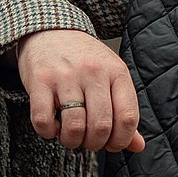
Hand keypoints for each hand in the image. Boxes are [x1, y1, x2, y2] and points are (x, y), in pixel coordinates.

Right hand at [16, 29, 144, 151]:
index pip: (127, 117)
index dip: (121, 140)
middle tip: (88, 142)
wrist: (51, 30)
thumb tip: (138, 146)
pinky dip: (47, 132)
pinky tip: (52, 127)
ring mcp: (66, 76)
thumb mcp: (111, 78)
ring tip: (70, 136)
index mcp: (117, 73)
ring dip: (72, 141)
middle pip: (101, 126)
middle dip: (95, 144)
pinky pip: (43, 120)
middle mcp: (93, 73)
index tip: (112, 144)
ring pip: (74, 126)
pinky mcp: (39, 80)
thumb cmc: (85, 61)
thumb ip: (123, 112)